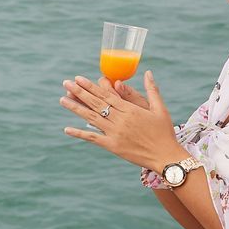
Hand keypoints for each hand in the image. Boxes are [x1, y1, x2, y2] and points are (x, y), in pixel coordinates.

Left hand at [62, 70, 182, 169]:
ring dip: (76, 108)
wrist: (166, 156)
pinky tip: (67, 129)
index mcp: (130, 109)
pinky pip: (93, 138)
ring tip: (62, 99)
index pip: (106, 94)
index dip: (90, 86)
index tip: (78, 78)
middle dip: (79, 92)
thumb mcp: (160, 108)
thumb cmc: (164, 132)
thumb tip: (148, 72)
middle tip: (65, 83)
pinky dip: (79, 133)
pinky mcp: (112, 146)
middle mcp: (120, 119)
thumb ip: (152, 90)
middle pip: (95, 103)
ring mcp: (115, 133)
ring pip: (91, 117)